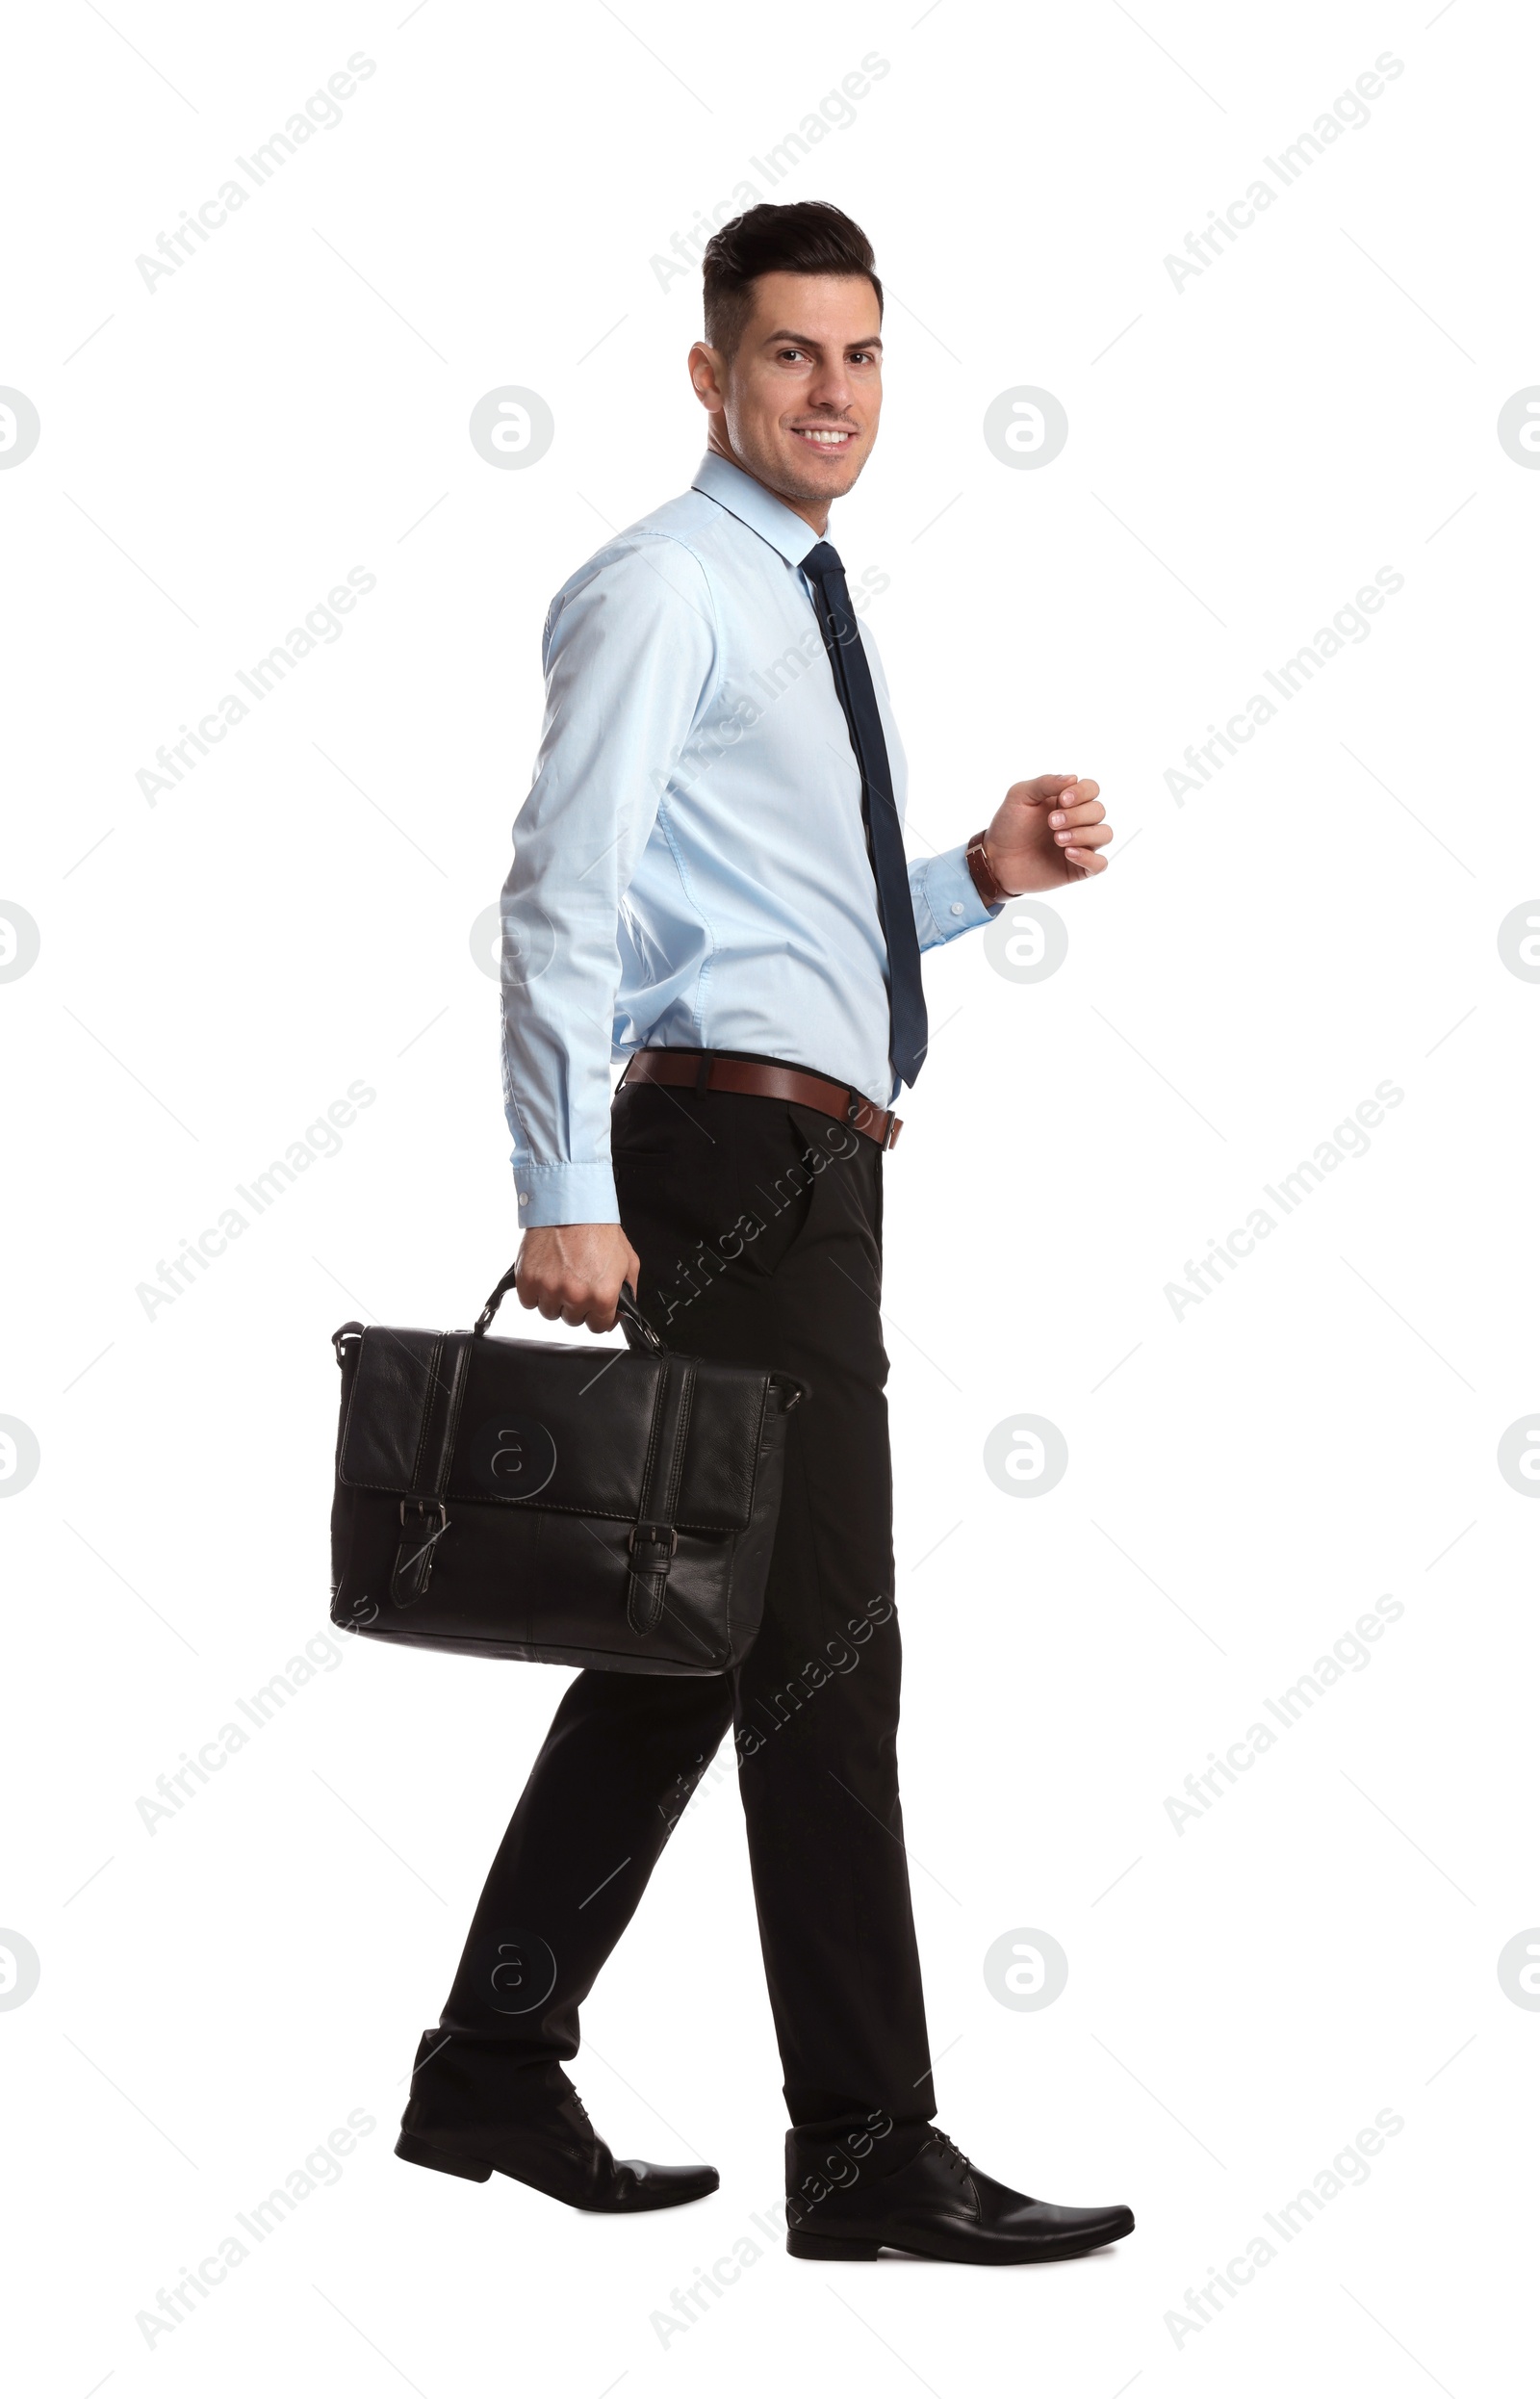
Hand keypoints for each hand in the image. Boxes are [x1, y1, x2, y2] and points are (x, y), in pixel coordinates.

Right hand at [515, 1222, 640, 1335]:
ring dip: (554, 1300)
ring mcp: (549, 1289)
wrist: (571, 1204)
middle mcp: (575, 1296)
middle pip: (572, 1320)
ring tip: (560, 1276)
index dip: (597, 1316)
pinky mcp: (528, 1280)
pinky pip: (528, 1302)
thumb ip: (629, 1291)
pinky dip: (534, 1293)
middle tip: (576, 1282)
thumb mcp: (628, 1260)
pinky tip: (544, 1276)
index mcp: (602, 1295)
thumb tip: (623, 1310)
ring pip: (549, 1312)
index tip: (594, 1308)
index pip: (598, 1327)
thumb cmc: (598, 1228)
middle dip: (576, 1305)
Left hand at [984, 774, 1112, 892]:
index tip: (1062, 800)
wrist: (996, 860)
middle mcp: (1078, 821)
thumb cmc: (1008, 826)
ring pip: (1105, 834)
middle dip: (1077, 815)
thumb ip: (1045, 783)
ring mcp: (1081, 844)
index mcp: (1067, 801)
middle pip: (1099, 811)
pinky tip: (1069, 853)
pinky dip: (1089, 857)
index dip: (1082, 792)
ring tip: (1058, 840)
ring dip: (1084, 834)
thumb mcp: (1020, 796)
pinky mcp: (1078, 868)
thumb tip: (1073, 778)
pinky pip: (1100, 863)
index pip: (1092, 789)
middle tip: (1051, 823)